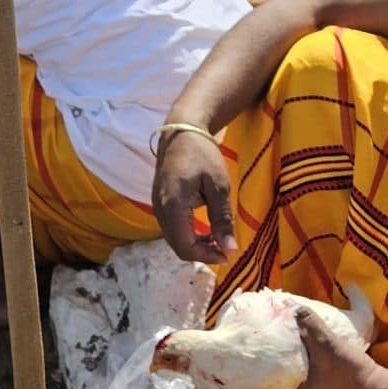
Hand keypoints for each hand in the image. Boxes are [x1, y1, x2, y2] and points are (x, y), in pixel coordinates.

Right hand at [152, 127, 236, 264]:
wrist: (181, 132)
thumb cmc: (202, 154)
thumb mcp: (219, 185)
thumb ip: (222, 218)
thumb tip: (230, 249)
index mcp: (173, 206)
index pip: (185, 246)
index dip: (207, 256)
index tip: (227, 253)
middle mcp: (160, 210)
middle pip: (178, 247)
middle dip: (202, 253)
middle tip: (225, 247)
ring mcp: (157, 206)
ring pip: (174, 239)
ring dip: (195, 244)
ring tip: (218, 237)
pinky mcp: (159, 202)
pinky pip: (172, 228)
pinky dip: (188, 235)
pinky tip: (205, 228)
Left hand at [254, 307, 387, 388]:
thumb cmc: (351, 375)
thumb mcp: (328, 345)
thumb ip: (310, 325)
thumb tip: (293, 307)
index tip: (237, 375)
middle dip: (260, 385)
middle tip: (251, 366)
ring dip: (278, 385)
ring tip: (270, 365)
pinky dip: (294, 384)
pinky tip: (296, 369)